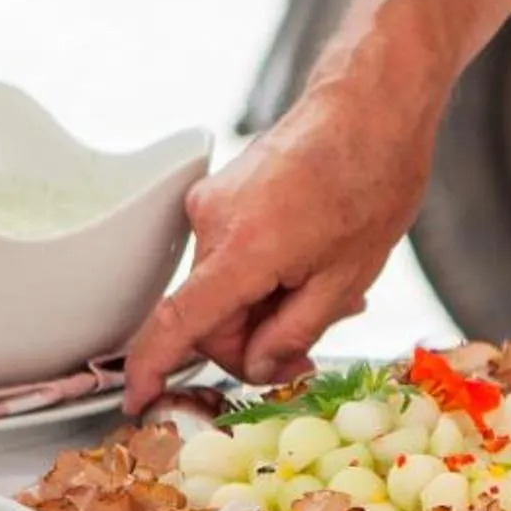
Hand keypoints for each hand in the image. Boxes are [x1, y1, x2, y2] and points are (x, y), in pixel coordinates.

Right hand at [123, 82, 441, 410]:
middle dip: (254, 342)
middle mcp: (212, 223)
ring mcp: (212, 204)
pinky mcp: (221, 195)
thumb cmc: (371, 184)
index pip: (179, 324)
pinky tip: (309, 266)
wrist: (370, 111)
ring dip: (266, 308)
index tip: (139, 400)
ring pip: (223, 290)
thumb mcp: (344, 281)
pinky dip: (262, 277)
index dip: (153, 368)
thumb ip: (293, 333)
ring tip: (325, 292)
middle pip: (209, 317)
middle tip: (308, 348)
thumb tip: (258, 366)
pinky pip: (230, 258)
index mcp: (242, 250)